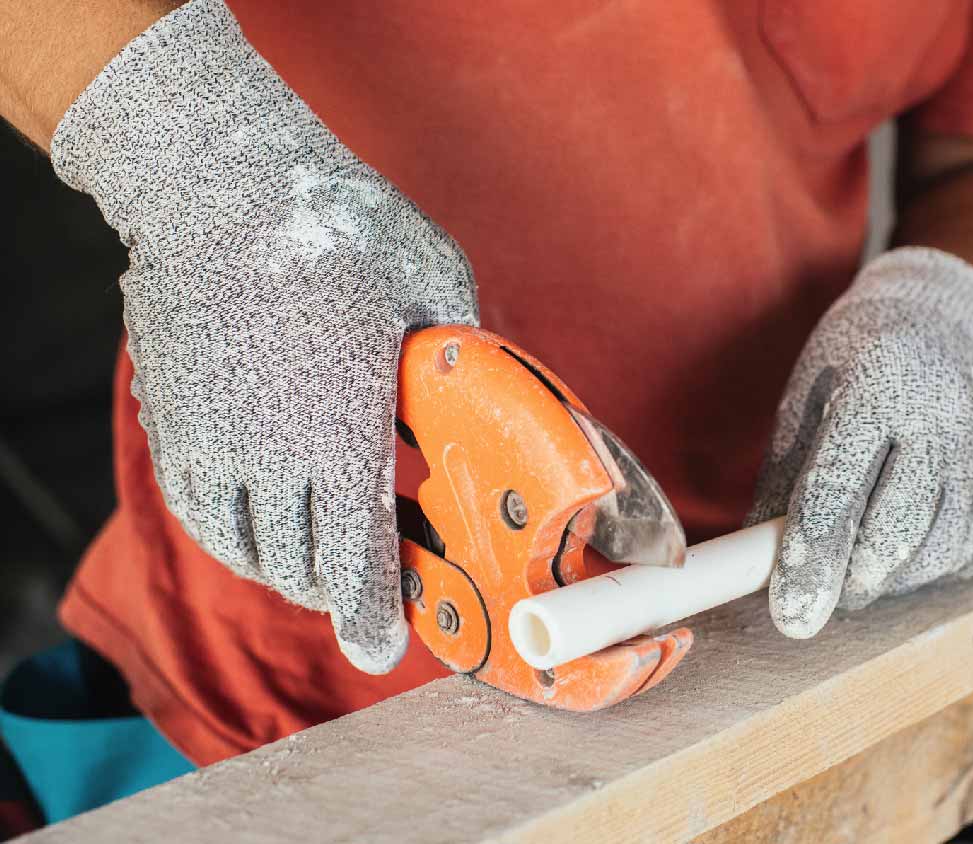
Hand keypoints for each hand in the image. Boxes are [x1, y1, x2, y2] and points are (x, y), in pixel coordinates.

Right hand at [51, 0, 476, 672]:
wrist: (219, 183)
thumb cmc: (340, 229)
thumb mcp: (435, 287)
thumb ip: (455, 357)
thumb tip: (477, 393)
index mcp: (345, 430)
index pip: (357, 556)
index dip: (371, 615)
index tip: (382, 650)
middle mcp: (272, 454)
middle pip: (304, 566)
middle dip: (343, 594)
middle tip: (375, 588)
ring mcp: (212, 442)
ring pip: (248, 549)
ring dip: (291, 568)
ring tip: (326, 558)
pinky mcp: (173, 423)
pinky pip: (200, 512)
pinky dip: (236, 535)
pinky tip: (266, 519)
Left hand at [747, 247, 972, 638]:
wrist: (943, 314)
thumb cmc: (858, 358)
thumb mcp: (807, 396)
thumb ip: (785, 476)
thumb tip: (758, 559)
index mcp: (875, 385)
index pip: (837, 489)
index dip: (811, 557)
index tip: (791, 613)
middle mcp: (939, 413)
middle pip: (898, 527)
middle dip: (856, 579)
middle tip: (829, 593)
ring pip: (942, 547)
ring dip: (897, 580)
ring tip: (866, 573)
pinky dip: (935, 568)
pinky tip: (908, 556)